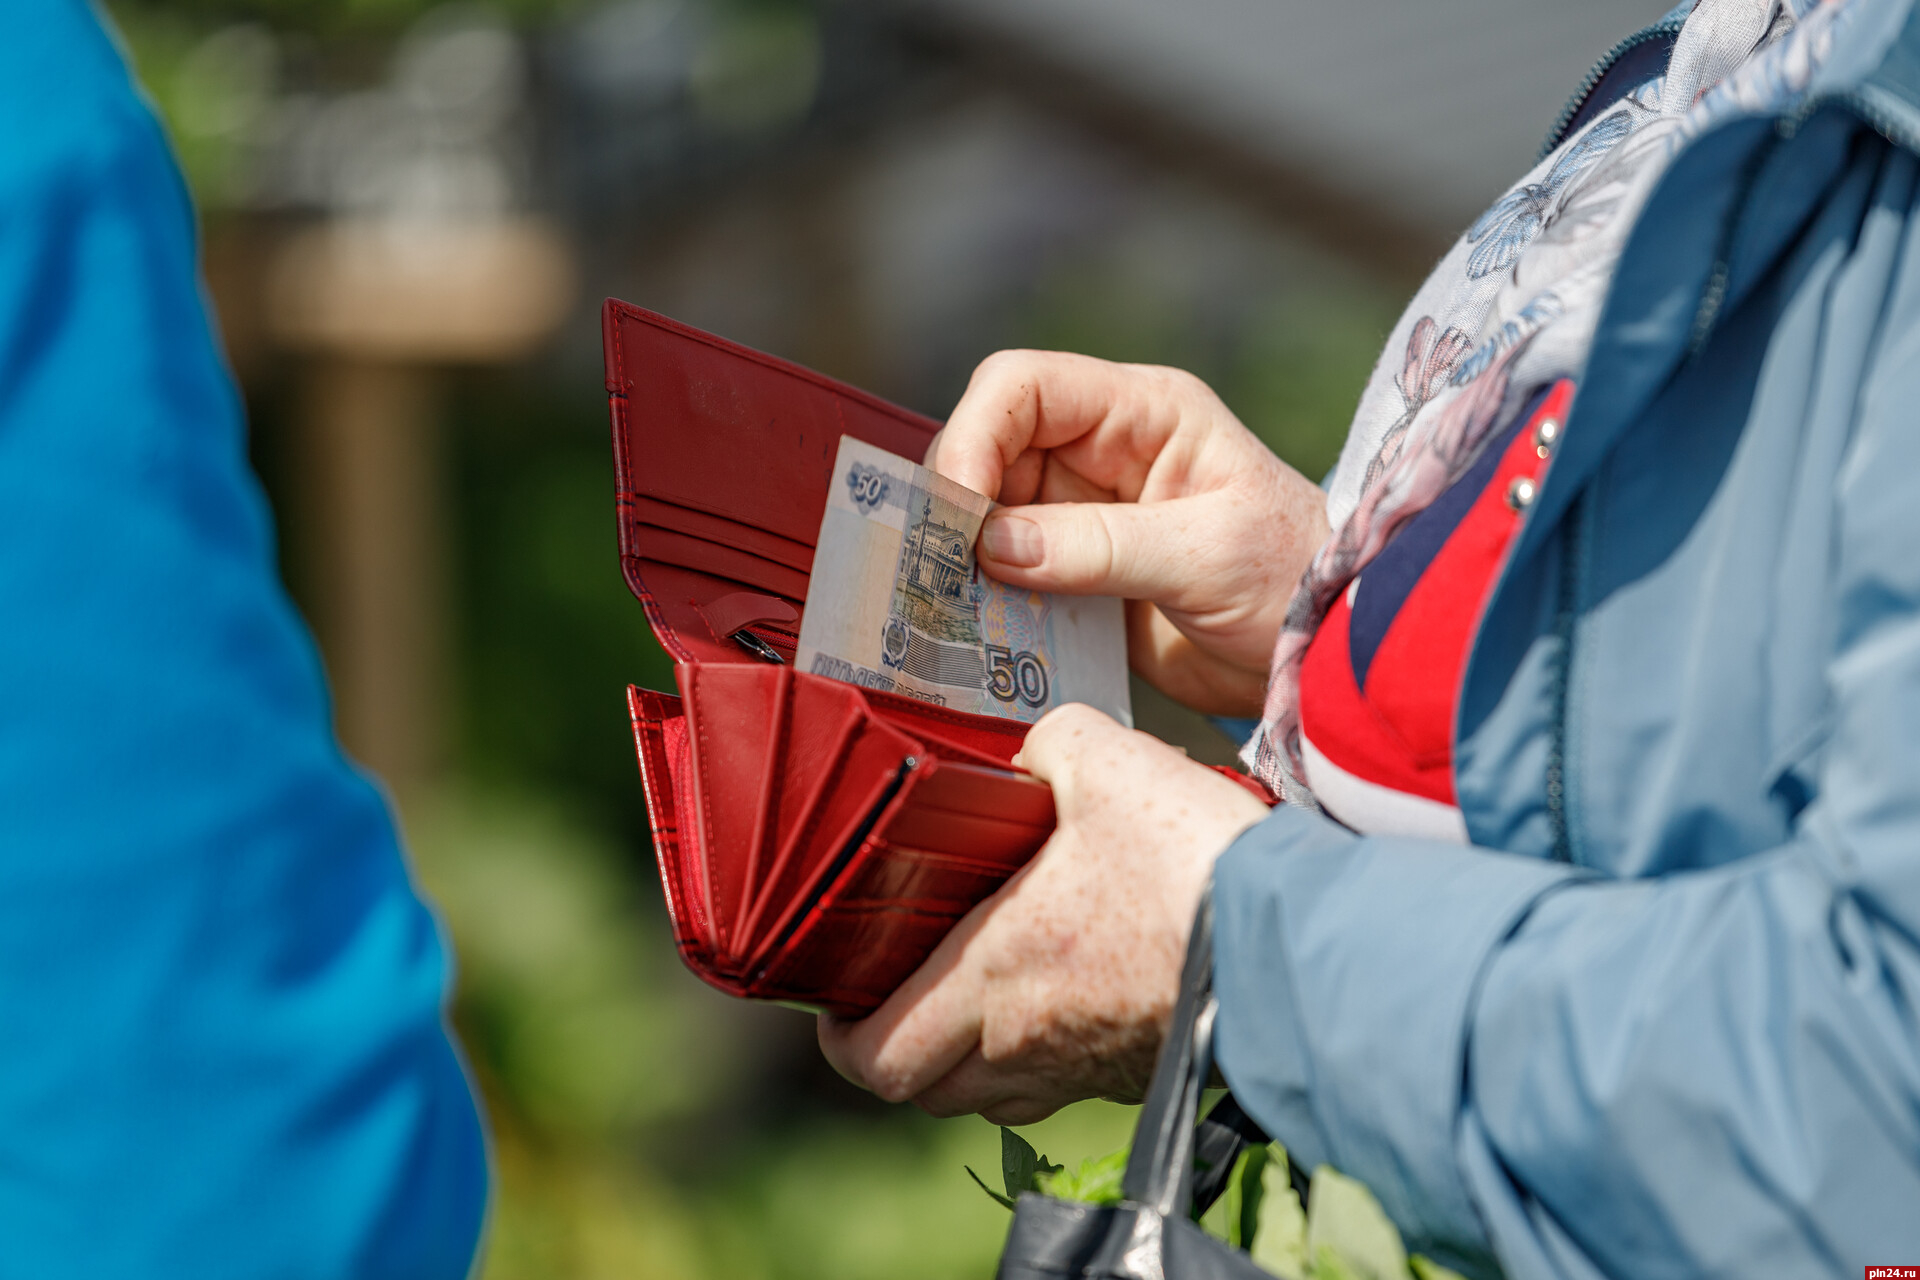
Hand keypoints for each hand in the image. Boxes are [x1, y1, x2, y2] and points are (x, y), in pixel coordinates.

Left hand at [817, 704, 1268, 1124]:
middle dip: (894, 1048)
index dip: (840, 1039)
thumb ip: (1045, 743)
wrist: (1301, 938)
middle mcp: (1028, 1039)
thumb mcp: (1103, 758)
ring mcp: (1086, 1069)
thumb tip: (1028, 751)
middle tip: (895, 992)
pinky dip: (1038, 1058)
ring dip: (964, 1058)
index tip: (835, 1004)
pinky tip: (1062, 995)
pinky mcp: (1138, 1072)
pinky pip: (1060, 1089)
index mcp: (995, 972)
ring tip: (971, 993)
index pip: (877, 1053)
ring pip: (989, 1096)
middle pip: (923, 1088)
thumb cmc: (1193, 857)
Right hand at [927, 351, 1328, 716]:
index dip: (974, 436)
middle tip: (943, 570)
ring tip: (954, 604)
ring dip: (962, 557)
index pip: (1023, 387)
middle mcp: (1102, 452)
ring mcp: (1084, 514)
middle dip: (957, 504)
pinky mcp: (1076, 574)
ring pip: (985, 513)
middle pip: (987, 448)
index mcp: (1142, 413)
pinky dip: (981, 597)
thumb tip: (992, 544)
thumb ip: (1099, 547)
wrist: (1324, 652)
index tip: (960, 513)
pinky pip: (1004, 572)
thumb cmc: (1296, 580)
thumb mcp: (1206, 556)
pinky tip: (977, 626)